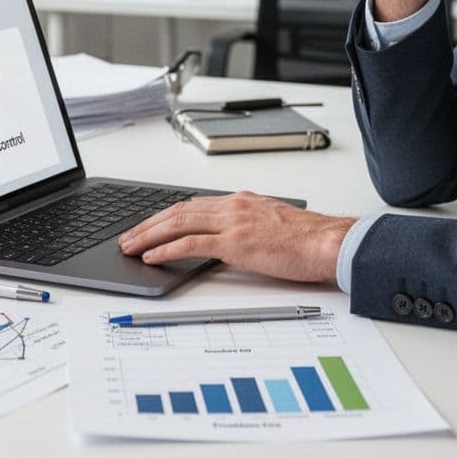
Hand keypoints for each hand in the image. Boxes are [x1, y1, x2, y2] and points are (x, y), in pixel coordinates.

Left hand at [118, 192, 356, 282]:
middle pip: (178, 211)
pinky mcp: (235, 243)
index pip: (192, 204)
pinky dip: (166, 249)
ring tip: (130, 246)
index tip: (149, 225)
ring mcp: (232, 223)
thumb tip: (228, 240)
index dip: (165, 215)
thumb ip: (247, 226)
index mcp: (240, 201)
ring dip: (149, 235)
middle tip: (128, 236)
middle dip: (148, 224)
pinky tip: (151, 256)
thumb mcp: (272, 224)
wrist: (328, 242)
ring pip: (178, 223)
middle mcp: (232, 206)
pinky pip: (190, 244)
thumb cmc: (308, 239)